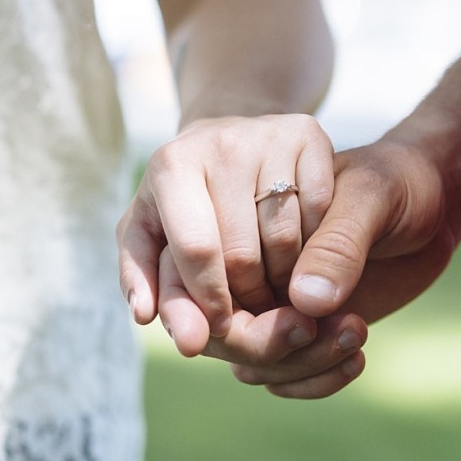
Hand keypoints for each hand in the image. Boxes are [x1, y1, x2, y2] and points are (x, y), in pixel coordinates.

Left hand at [117, 113, 333, 342]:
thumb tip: (143, 313)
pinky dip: (314, 247)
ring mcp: (269, 135)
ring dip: (284, 280)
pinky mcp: (309, 134)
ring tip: (274, 282)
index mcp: (172, 165)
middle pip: (243, 253)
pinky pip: (321, 215)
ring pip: (287, 240)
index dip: (210, 298)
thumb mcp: (149, 231)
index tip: (221, 325)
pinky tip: (301, 251)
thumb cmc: (183, 200)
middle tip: (251, 304)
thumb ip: (139, 275)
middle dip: (247, 295)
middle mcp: (221, 142)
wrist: (227, 141)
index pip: (196, 249)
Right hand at [226, 139, 460, 397]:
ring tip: (356, 332)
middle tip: (315, 328)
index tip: (286, 318)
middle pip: (216, 325)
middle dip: (266, 343)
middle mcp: (237, 259)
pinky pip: (282, 376)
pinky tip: (357, 359)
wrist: (428, 202)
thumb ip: (338, 242)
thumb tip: (305, 300)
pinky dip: (317, 379)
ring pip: (249, 362)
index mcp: (233, 207)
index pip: (195, 265)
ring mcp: (263, 299)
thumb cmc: (395, 180)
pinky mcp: (293, 328)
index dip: (212, 302)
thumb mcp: (374, 195)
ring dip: (301, 362)